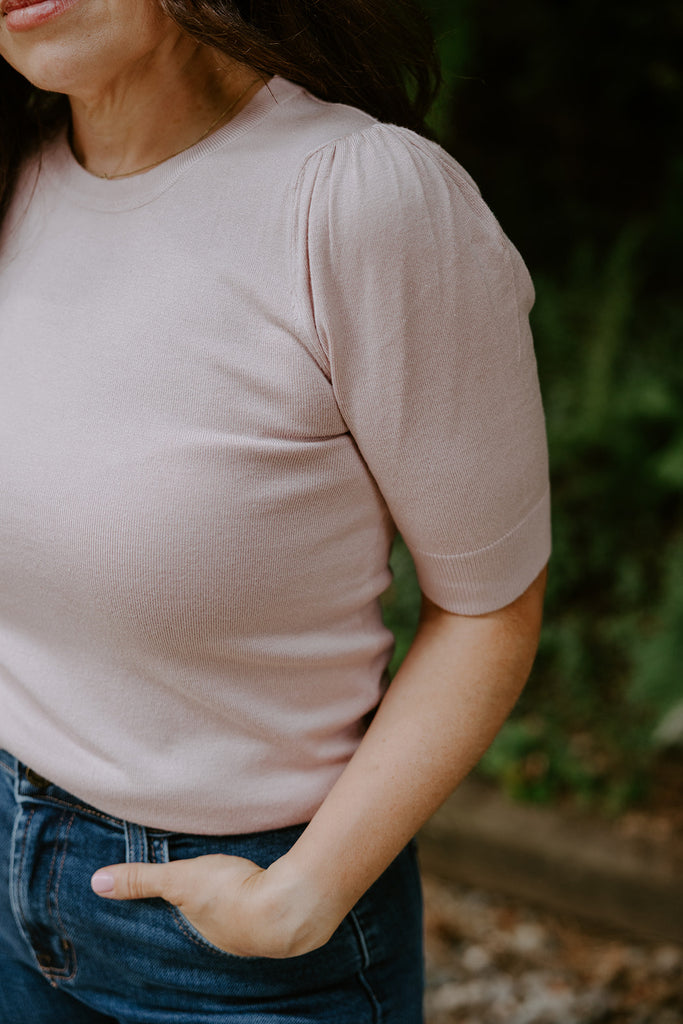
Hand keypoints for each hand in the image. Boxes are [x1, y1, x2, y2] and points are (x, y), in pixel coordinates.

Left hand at [91, 853, 337, 958]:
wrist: (291, 904)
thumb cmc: (231, 894)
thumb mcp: (180, 880)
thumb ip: (141, 879)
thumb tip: (96, 883)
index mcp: (203, 936)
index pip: (184, 931)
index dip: (177, 919)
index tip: (172, 908)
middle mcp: (230, 942)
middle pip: (212, 928)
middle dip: (207, 917)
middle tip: (200, 901)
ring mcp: (260, 933)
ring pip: (241, 920)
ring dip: (237, 908)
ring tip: (230, 896)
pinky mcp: (287, 915)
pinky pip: (268, 909)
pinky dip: (264, 900)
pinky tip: (266, 890)